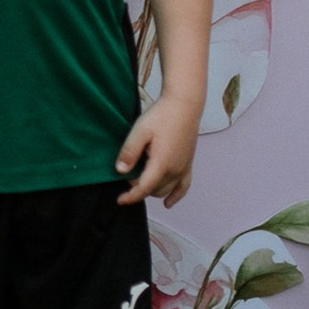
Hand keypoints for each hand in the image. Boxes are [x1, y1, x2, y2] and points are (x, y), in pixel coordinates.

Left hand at [117, 92, 200, 207]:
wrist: (184, 104)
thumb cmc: (162, 115)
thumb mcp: (140, 131)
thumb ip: (129, 152)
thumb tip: (120, 171)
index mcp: (162, 163)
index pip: (144, 189)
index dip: (130, 197)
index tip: (119, 200)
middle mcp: (175, 170)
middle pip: (154, 190)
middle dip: (139, 188)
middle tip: (127, 173)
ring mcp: (184, 167)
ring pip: (166, 190)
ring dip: (152, 190)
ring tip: (141, 179)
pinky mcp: (189, 163)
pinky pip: (184, 187)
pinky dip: (175, 196)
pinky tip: (168, 204)